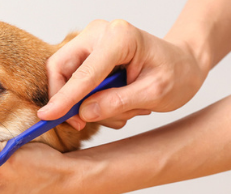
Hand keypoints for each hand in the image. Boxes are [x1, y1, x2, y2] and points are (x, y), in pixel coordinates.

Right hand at [38, 19, 207, 129]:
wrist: (183, 64)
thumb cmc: (176, 74)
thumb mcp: (154, 94)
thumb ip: (118, 103)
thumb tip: (83, 113)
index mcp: (120, 37)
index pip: (83, 73)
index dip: (63, 98)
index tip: (46, 117)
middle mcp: (100, 33)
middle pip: (60, 68)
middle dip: (67, 99)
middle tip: (82, 123)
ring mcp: (91, 43)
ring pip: (66, 78)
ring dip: (86, 103)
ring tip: (122, 109)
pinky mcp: (88, 55)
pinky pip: (74, 82)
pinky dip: (88, 99)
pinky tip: (115, 103)